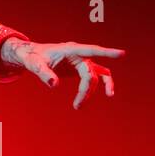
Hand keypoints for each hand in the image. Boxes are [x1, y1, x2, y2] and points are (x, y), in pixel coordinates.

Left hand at [0, 38, 123, 108]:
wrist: (32, 55)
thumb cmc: (32, 57)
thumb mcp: (34, 64)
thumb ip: (43, 73)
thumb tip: (53, 85)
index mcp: (70, 49)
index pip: (91, 50)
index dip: (107, 52)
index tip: (122, 54)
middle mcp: (79, 54)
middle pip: (91, 72)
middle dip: (87, 90)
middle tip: (77, 106)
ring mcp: (81, 61)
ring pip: (97, 75)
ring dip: (94, 90)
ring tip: (83, 105)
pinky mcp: (81, 68)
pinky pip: (96, 76)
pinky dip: (100, 85)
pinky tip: (105, 94)